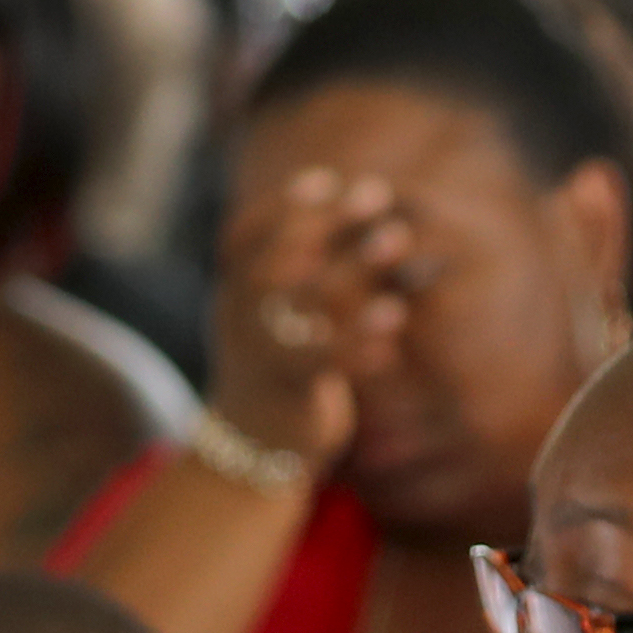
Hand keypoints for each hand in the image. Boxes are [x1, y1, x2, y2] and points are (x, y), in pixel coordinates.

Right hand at [206, 164, 419, 476]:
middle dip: (332, 220)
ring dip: (360, 266)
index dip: (284, 204)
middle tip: (378, 194)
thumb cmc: (285, 375)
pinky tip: (393, 340)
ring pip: (310, 298)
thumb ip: (322, 279)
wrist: (252, 453)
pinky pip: (326, 358)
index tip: (327, 180)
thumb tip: (383, 229)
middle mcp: (237, 316)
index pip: (245, 234)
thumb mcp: (291, 322)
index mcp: (233, 294)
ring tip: (399, 243)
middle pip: (283, 254)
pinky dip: (362, 343)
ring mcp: (259, 351)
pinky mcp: (287, 390)